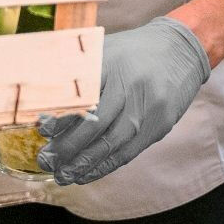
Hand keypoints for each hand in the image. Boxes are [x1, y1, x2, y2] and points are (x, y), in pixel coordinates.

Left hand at [35, 17, 210, 186]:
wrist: (183, 49)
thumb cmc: (134, 52)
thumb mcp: (105, 49)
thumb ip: (76, 70)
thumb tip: (40, 100)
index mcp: (112, 61)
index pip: (83, 94)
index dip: (62, 115)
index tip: (43, 129)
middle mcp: (130, 84)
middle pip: (96, 122)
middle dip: (68, 146)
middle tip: (46, 159)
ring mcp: (148, 106)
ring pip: (112, 142)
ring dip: (84, 163)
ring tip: (62, 175)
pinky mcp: (159, 124)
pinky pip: (128, 152)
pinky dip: (104, 166)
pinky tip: (85, 174)